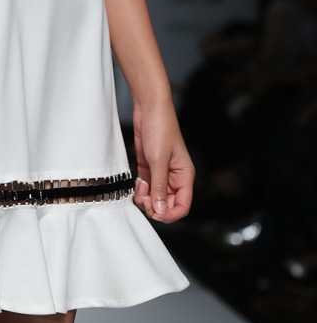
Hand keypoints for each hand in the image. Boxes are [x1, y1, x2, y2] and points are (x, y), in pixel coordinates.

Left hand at [133, 103, 193, 222]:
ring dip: (146, 198)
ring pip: (155, 197)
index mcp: (185, 176)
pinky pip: (146, 187)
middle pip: (167, 204)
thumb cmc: (160, 128)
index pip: (182, 205)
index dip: (170, 214)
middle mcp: (174, 177)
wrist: (149, 108)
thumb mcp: (158, 159)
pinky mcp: (149, 167)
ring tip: (139, 189)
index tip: (156, 214)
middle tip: (143, 199)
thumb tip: (160, 210)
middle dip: (155, 206)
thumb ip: (158, 186)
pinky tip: (137, 182)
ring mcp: (161, 172)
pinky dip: (140, 189)